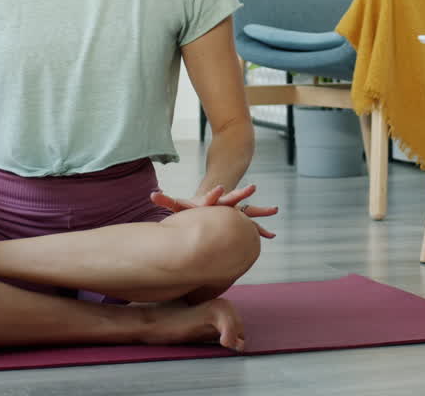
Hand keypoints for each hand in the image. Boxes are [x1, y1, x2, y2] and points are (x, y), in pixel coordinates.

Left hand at [150, 183, 277, 238]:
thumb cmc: (194, 207)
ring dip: (260, 211)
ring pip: (249, 210)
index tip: (219, 189)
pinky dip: (260, 229)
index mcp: (211, 201)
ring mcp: (234, 211)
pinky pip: (252, 225)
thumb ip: (166, 201)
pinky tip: (271, 236)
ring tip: (274, 210)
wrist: (210, 201)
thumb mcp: (180, 204)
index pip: (211, 196)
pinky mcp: (240, 219)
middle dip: (242, 194)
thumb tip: (151, 195)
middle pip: (234, 198)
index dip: (214, 193)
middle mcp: (225, 204)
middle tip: (252, 187)